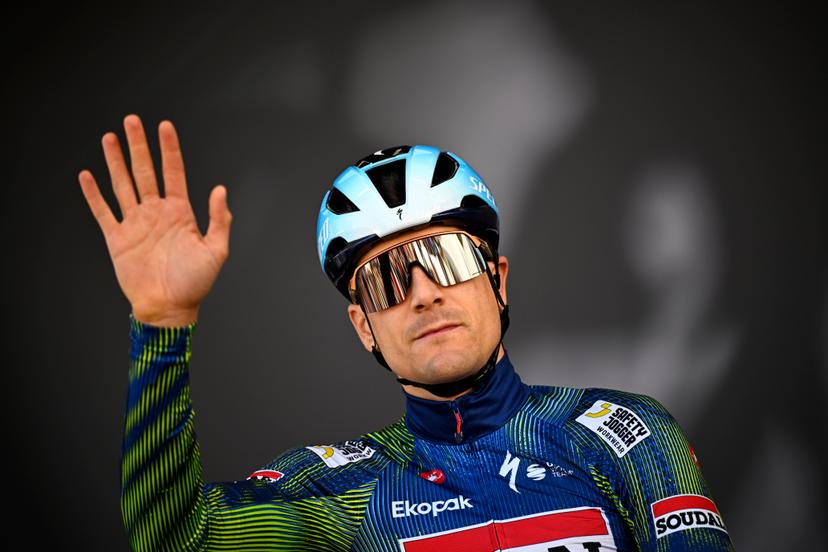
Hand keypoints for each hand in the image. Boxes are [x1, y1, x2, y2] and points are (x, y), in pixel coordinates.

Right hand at [78, 114, 231, 326]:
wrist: (169, 308)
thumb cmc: (196, 283)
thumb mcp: (216, 250)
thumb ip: (219, 219)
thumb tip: (221, 189)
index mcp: (180, 212)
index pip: (174, 172)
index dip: (169, 149)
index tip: (165, 126)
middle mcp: (156, 213)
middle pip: (145, 171)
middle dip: (138, 145)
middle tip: (131, 120)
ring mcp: (136, 224)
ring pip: (123, 184)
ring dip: (115, 161)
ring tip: (109, 137)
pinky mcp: (118, 239)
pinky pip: (103, 212)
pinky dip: (94, 195)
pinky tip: (87, 176)